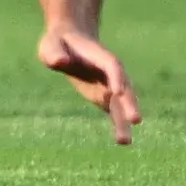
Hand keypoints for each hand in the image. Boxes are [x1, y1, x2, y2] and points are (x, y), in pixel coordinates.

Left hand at [41, 27, 139, 143]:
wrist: (68, 44)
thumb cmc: (58, 44)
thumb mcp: (50, 46)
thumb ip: (55, 54)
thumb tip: (60, 62)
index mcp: (100, 56)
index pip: (112, 66)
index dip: (116, 77)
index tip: (118, 91)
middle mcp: (111, 72)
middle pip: (124, 88)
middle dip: (129, 103)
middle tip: (135, 120)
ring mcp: (110, 86)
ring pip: (121, 104)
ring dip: (124, 122)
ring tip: (124, 142)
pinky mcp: (105, 97)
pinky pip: (115, 112)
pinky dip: (118, 124)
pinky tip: (121, 141)